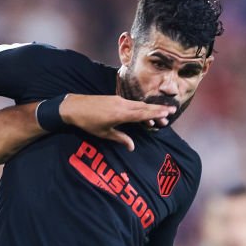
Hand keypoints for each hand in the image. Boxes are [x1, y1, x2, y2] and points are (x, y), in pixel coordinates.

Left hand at [59, 95, 175, 151]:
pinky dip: (140, 108)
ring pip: (139, 105)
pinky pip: (132, 103)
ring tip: (161, 115)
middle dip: (158, 110)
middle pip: (144, 107)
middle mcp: (122, 105)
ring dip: (150, 109)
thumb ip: (120, 138)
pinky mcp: (115, 99)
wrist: (73, 107)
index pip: (143, 114)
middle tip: (172, 111)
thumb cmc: (87, 122)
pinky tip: (144, 112)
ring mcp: (119, 100)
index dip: (156, 114)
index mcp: (121, 114)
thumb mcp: (104, 133)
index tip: (168, 113)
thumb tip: (132, 147)